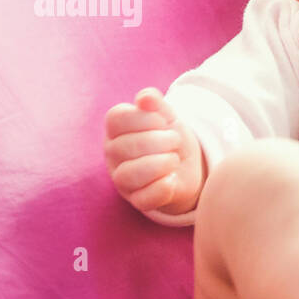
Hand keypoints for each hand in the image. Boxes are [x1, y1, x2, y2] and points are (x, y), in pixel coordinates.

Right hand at [103, 87, 203, 214]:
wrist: (186, 166)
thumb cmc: (169, 136)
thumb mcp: (166, 115)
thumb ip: (155, 103)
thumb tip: (146, 98)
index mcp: (115, 129)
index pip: (117, 119)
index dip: (146, 118)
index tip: (164, 122)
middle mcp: (113, 153)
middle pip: (125, 147)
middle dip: (158, 141)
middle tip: (175, 141)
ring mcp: (122, 178)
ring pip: (128, 175)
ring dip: (159, 165)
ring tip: (174, 159)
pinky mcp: (137, 199)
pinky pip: (143, 199)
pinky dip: (161, 188)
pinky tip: (172, 179)